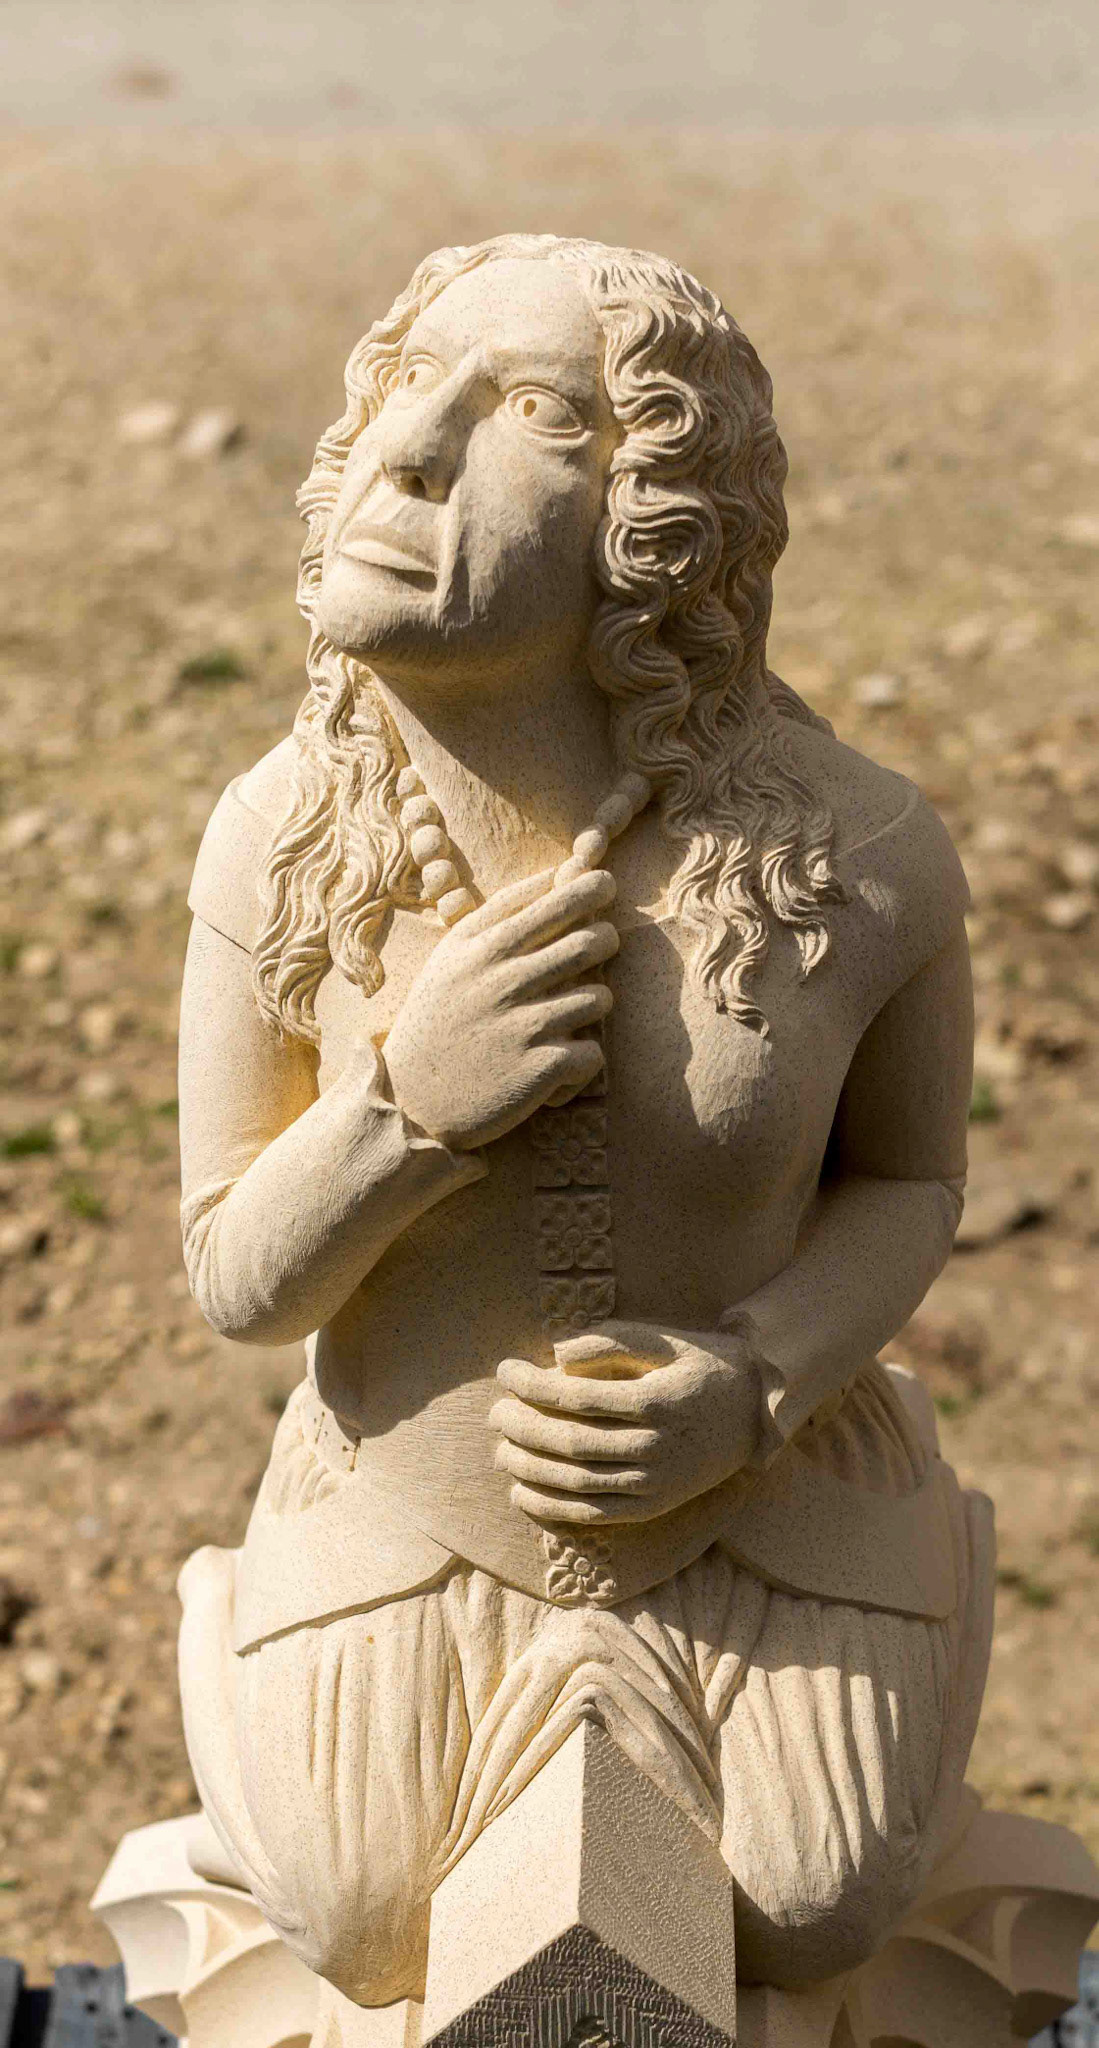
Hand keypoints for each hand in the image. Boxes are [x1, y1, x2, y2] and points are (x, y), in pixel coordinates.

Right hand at [384, 866, 618, 1150]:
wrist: (410, 1101)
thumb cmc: (440, 1022)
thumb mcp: (452, 960)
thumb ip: (499, 918)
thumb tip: (559, 876)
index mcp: (479, 946)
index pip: (550, 897)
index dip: (589, 886)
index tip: (603, 885)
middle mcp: (501, 978)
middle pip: (590, 940)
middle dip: (606, 941)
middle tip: (599, 947)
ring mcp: (522, 1023)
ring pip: (601, 997)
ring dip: (593, 1007)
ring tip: (566, 1019)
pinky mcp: (540, 1068)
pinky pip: (594, 1053)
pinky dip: (582, 1064)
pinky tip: (556, 1068)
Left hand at [489, 1320, 762, 1526]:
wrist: (758, 1410)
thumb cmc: (705, 1364)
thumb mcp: (667, 1339)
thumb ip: (614, 1339)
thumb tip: (558, 1352)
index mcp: (657, 1402)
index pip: (578, 1396)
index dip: (533, 1385)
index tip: (504, 1370)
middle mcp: (658, 1447)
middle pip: (572, 1442)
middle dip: (523, 1427)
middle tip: (495, 1412)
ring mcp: (658, 1482)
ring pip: (579, 1483)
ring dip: (530, 1469)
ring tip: (500, 1449)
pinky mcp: (656, 1505)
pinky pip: (596, 1515)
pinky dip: (553, 1509)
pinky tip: (521, 1493)